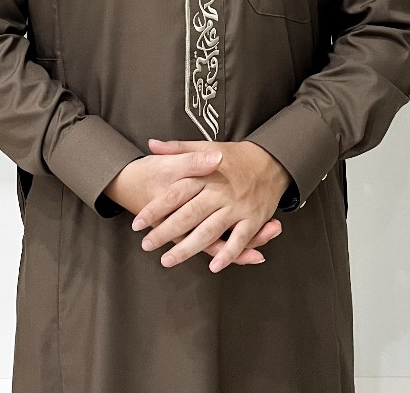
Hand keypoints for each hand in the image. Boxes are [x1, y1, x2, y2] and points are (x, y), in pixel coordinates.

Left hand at [104, 150, 280, 267]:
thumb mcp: (205, 146)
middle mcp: (220, 192)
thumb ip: (178, 148)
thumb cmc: (234, 157)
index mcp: (205, 175)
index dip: (155, 208)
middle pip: (189, 215)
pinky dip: (228, 253)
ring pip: (210, 230)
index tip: (138, 222)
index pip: (175, 193)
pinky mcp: (253, 218)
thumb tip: (151, 145)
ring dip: (188, 248)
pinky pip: (240, 238)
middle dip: (166, 232)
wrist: (271, 159)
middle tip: (146, 245)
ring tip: (168, 259)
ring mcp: (237, 206)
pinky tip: (213, 265)